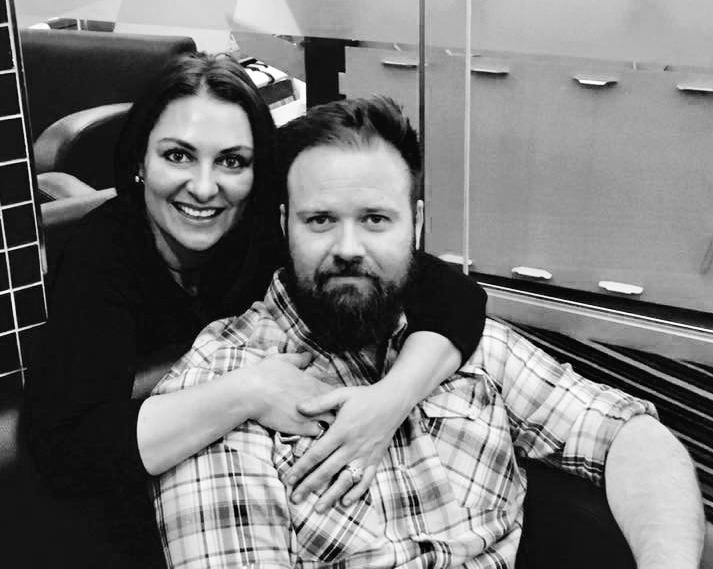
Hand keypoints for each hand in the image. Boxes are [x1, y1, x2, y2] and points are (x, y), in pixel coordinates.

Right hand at [243, 352, 334, 436]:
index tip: (331, 401)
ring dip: (330, 424)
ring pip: (332, 422)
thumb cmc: (265, 374)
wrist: (251, 392)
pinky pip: (319, 434)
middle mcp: (316, 399)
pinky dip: (318, 434)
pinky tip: (313, 434)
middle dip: (337, 412)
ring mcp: (310, 414)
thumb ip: (299, 359)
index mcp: (314, 383)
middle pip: (338, 408)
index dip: (336, 398)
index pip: (336, 392)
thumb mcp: (283, 360)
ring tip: (325, 427)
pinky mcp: (301, 428)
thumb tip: (308, 356)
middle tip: (331, 415)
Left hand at [284, 383, 408, 512]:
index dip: (301, 468)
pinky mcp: (376, 459)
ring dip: (331, 495)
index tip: (289, 479)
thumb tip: (298, 407)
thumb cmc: (365, 397)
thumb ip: (320, 402)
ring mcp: (365, 455)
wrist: (394, 401)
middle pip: (328, 471)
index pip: (317, 454)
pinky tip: (345, 502)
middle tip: (295, 498)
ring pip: (346, 480)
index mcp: (342, 431)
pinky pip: (366, 479)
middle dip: (310, 486)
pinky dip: (357, 492)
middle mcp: (353, 446)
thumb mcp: (342, 395)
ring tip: (318, 508)